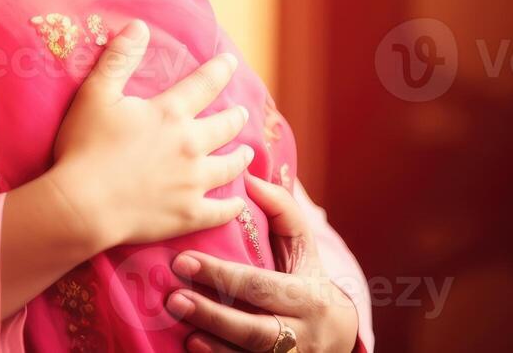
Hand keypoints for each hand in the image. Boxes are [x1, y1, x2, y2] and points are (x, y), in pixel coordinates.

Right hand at [46, 20, 251, 253]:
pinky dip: (232, 205)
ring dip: (239, 156)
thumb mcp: (95, 94)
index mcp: (169, 114)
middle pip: (224, 126)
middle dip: (235, 116)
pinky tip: (238, 202)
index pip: (204, 84)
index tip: (231, 62)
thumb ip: (118, 59)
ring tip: (246, 152)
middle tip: (242, 112)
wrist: (83, 205)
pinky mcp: (189, 214)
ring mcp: (193, 182)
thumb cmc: (85, 147)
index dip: (219, 70)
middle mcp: (190, 145)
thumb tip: (139, 26)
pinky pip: (222, 210)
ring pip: (229, 166)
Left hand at [166, 174, 359, 352]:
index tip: (183, 261)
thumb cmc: (309, 280)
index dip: (221, 276)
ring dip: (214, 345)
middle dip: (212, 314)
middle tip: (173, 298)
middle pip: (255, 329)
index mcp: (308, 297)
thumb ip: (281, 211)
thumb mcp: (303, 248)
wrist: (339, 337)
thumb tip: (250, 178)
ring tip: (183, 328)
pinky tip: (195, 349)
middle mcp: (303, 335)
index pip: (260, 286)